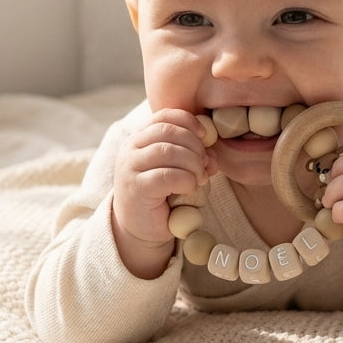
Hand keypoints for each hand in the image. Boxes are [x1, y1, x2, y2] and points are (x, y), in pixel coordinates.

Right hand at [112, 110, 216, 278]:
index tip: (205, 136)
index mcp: (141, 137)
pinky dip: (186, 181)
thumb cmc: (163, 194)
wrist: (141, 227)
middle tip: (205, 165)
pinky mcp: (135, 188)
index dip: (188, 121)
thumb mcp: (179, 169)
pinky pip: (167, 176)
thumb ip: (194, 156)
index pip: (164, 115)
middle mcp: (131, 148)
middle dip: (195, 146)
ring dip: (193, 164)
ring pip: (169, 151)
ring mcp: (130, 167)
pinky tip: (189, 189)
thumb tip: (212, 156)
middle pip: (169, 131)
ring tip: (199, 179)